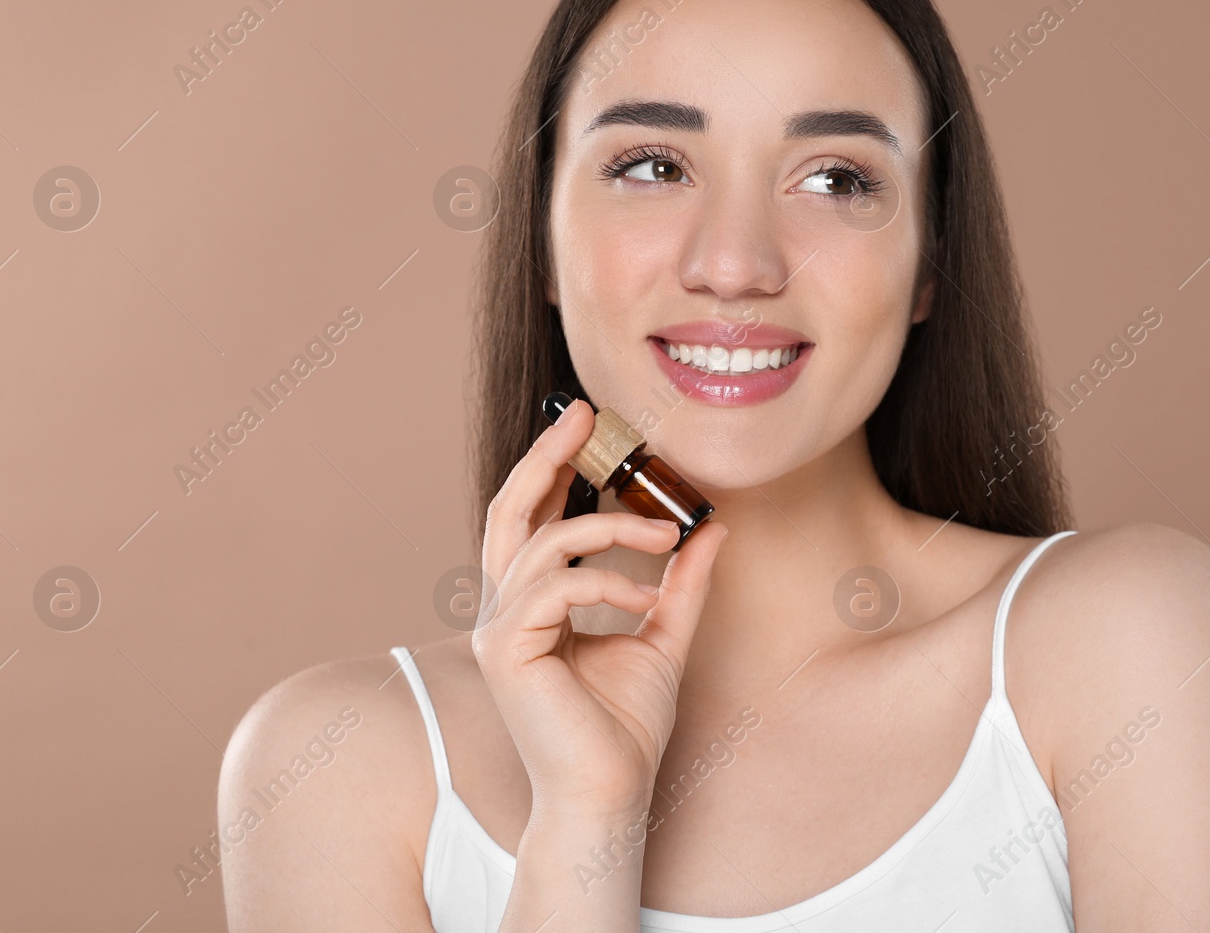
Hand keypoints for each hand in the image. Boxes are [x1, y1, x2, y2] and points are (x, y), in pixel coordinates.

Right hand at [471, 397, 727, 816]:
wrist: (610, 794)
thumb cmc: (625, 729)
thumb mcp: (664, 638)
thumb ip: (680, 585)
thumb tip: (710, 529)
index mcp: (533, 605)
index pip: (533, 520)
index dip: (553, 466)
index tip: (588, 423)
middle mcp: (505, 611)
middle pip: (508, 512)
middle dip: (544, 456)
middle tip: (585, 415)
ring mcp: (498, 631)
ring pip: (542, 544)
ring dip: (609, 527)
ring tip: (665, 535)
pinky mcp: (506, 652)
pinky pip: (554, 587)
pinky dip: (604, 580)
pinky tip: (643, 596)